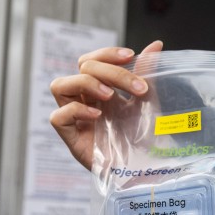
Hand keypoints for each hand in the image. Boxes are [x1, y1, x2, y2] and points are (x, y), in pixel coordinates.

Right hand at [49, 41, 162, 168]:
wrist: (153, 169)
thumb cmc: (149, 138)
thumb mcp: (149, 101)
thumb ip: (148, 73)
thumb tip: (156, 45)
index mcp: (102, 90)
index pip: (91, 60)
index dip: (106, 53)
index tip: (130, 56)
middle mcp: (86, 101)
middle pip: (81, 68)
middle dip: (109, 71)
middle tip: (135, 87)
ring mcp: (77, 119)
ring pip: (59, 86)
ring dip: (85, 83)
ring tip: (110, 96)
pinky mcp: (72, 139)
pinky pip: (58, 117)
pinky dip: (77, 110)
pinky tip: (98, 116)